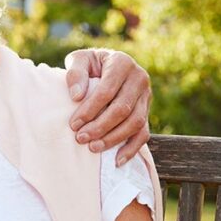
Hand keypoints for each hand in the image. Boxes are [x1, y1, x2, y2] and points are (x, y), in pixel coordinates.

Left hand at [64, 48, 151, 163]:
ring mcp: (146, 96)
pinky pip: (144, 133)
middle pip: (122, 109)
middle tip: (80, 138)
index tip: (73, 124)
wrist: (106, 66)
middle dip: (100, 127)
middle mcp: (139, 78)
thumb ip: (76, 72)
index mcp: (122, 63)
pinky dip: (132, 149)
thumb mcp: (80, 60)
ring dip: (113, 139)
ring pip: (135, 123)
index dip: (90, 110)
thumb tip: (76, 95)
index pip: (107, 91)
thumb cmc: (90, 65)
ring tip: (93, 148)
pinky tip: (117, 161)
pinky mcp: (147, 111)